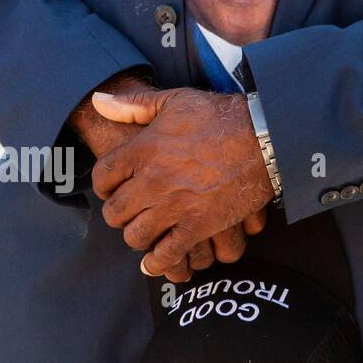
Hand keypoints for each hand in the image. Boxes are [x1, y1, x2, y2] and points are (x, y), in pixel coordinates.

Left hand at [91, 86, 273, 276]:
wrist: (265, 137)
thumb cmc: (220, 116)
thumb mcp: (175, 100)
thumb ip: (133, 104)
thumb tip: (98, 101)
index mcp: (143, 150)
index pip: (102, 177)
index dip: (103, 185)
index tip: (112, 187)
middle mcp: (152, 181)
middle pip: (115, 211)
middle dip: (118, 213)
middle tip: (128, 212)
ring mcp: (174, 206)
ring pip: (136, 236)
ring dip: (137, 236)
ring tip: (144, 231)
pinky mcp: (198, 226)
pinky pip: (167, 254)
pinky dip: (157, 262)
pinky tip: (153, 262)